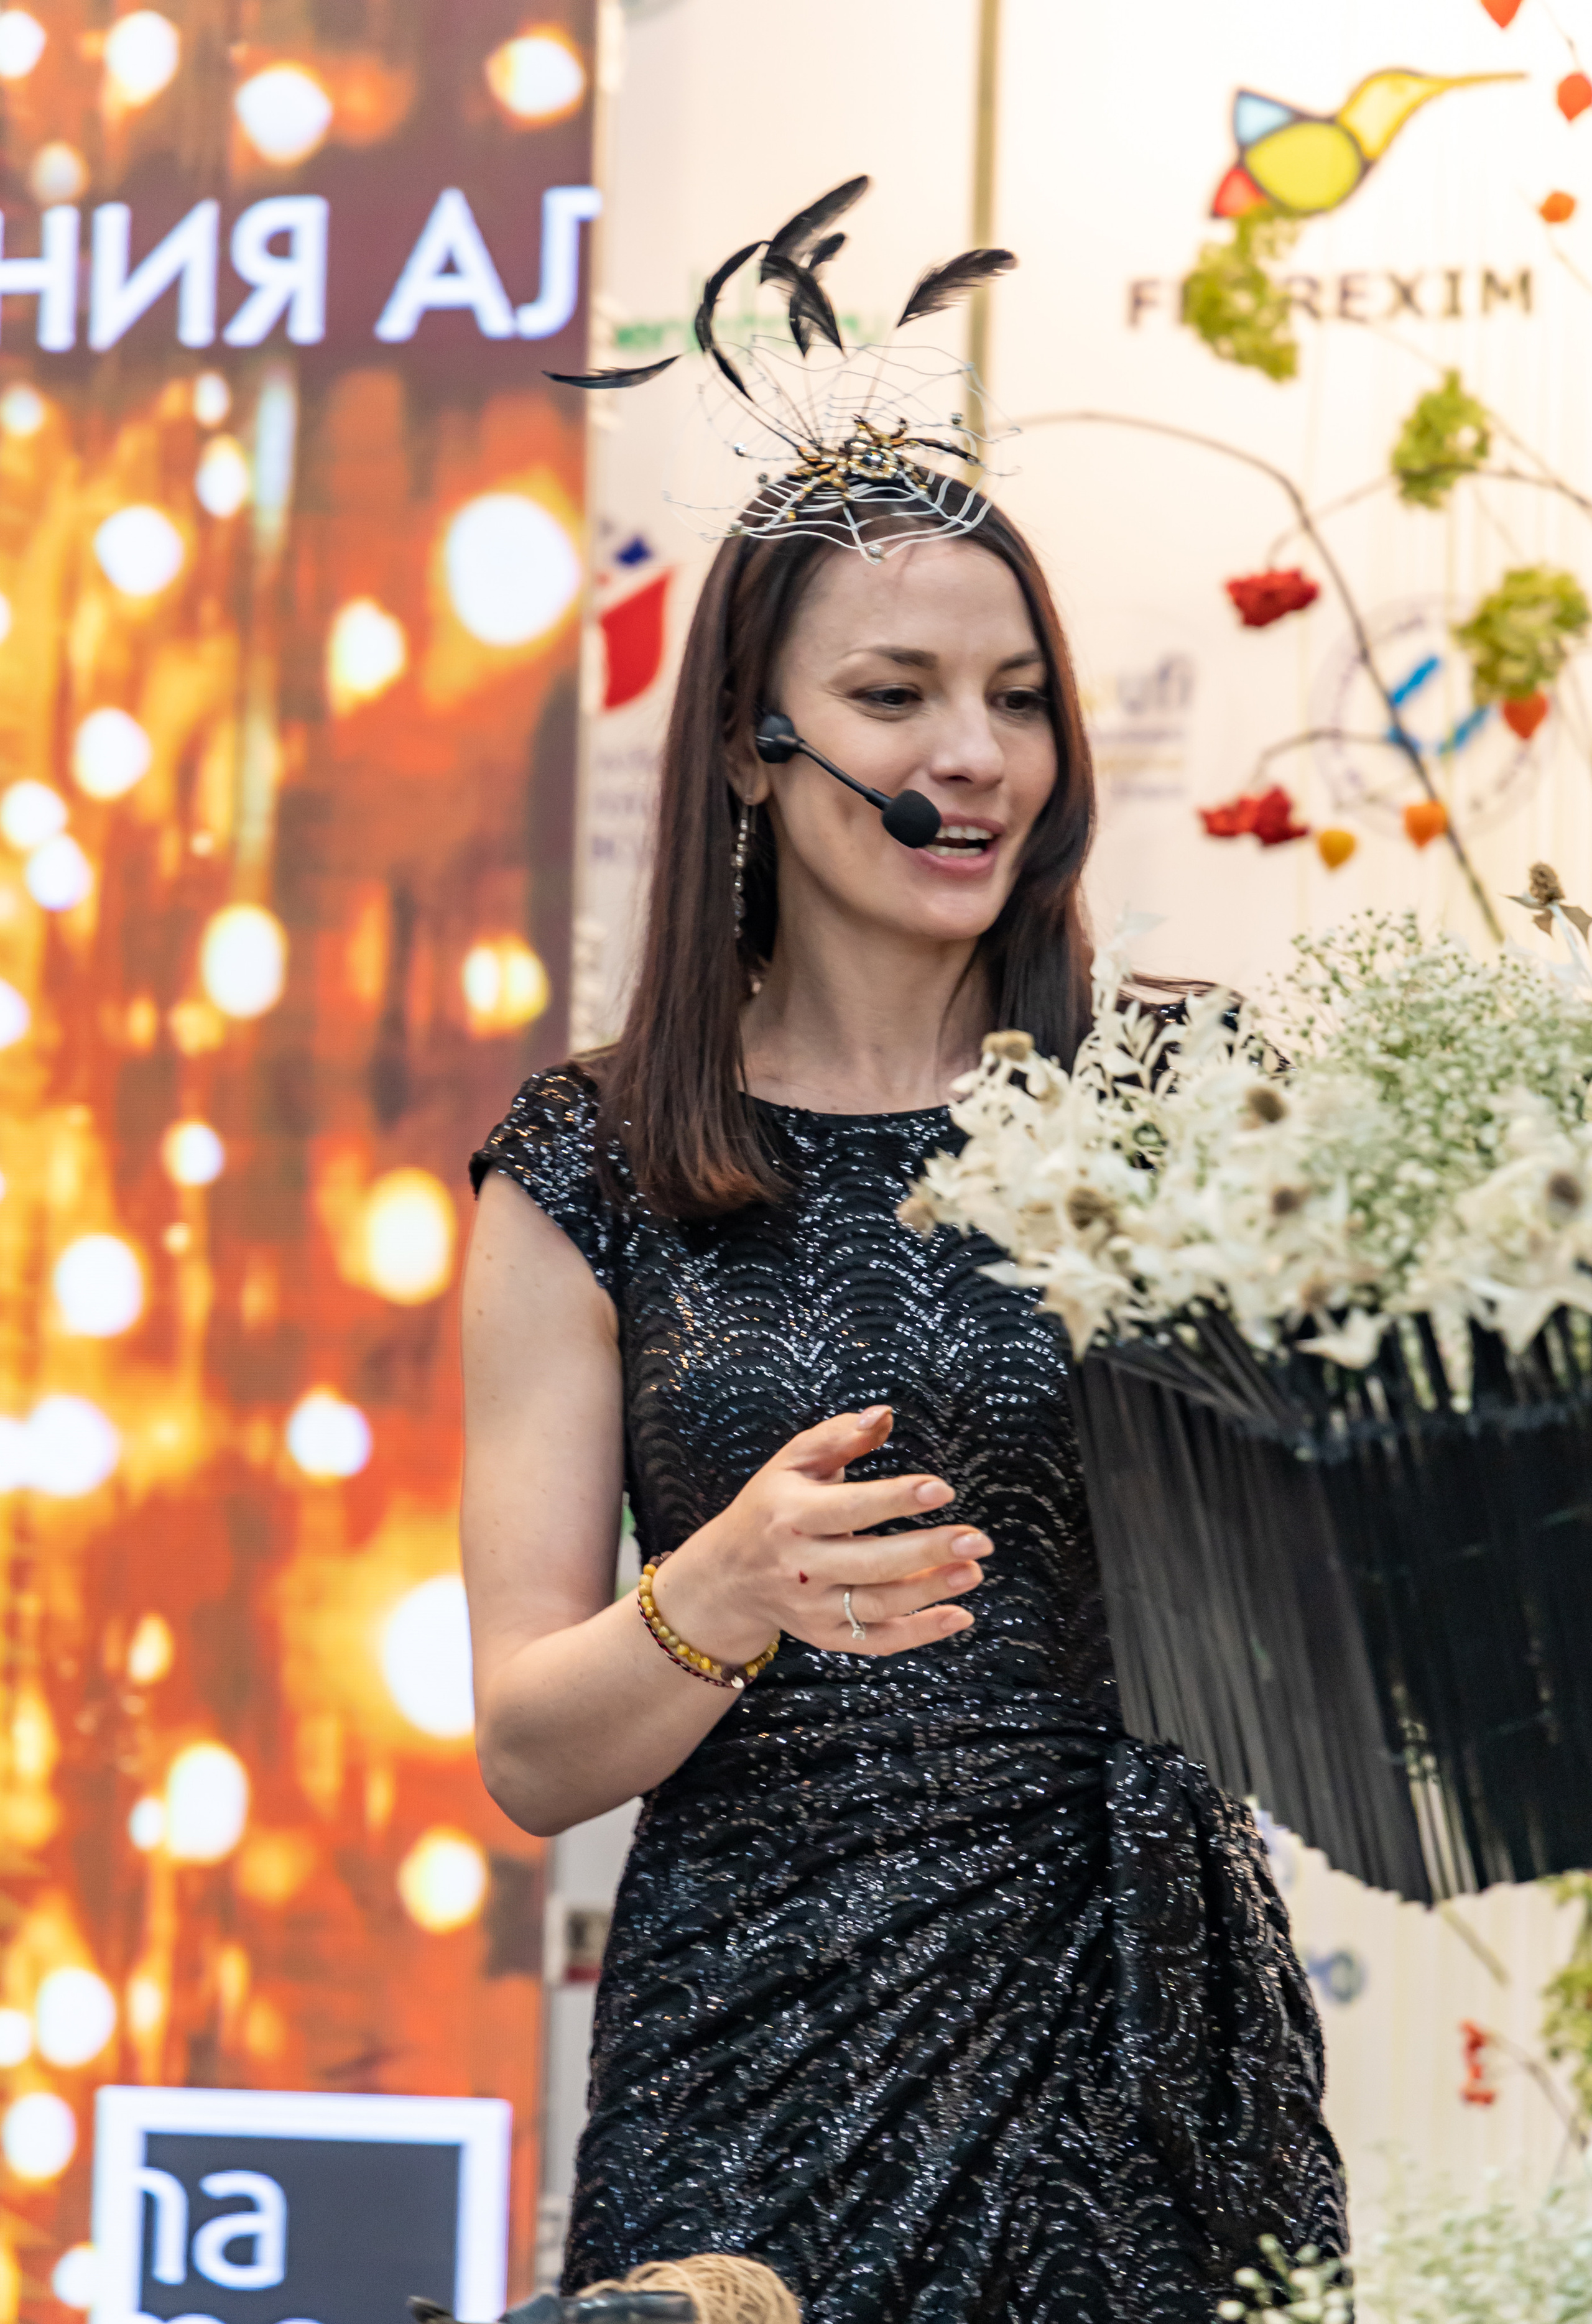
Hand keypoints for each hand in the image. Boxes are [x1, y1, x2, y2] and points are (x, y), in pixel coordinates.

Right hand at [650, 1406, 989, 1661]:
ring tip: (973, 1571)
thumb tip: (883, 1414)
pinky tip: (959, 1616)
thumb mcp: (792, 1463)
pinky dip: (920, 1634)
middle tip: (977, 1540)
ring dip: (931, 1591)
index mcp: (790, 1515)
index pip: (849, 1508)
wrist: (728, 1575)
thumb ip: (838, 1437)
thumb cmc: (771, 1507)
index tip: (942, 1489)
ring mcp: (812, 1607)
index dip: (896, 1499)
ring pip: (878, 1605)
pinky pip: (877, 1640)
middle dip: (928, 1553)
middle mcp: (799, 1566)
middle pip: (870, 1563)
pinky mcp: (826, 1636)